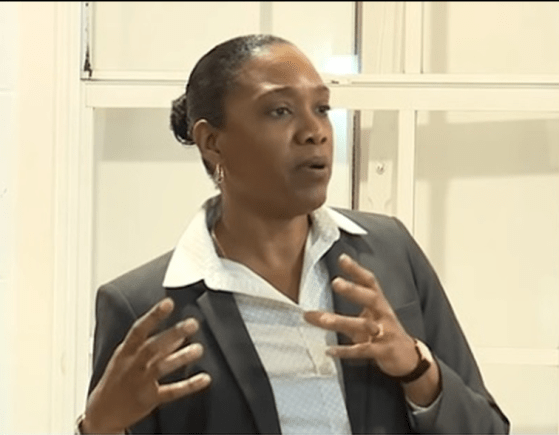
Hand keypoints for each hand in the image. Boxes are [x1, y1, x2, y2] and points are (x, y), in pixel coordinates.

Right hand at [81, 298, 210, 433]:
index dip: (153, 315)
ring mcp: (140, 383)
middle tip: (192, 323)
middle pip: (152, 347)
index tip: (168, 303)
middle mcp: (133, 365)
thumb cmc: (117, 380)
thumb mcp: (129, 357)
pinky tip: (203, 378)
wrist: (102, 413)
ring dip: (180, 358)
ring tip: (198, 349)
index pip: (138, 329)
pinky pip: (170, 392)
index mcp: (126, 351)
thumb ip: (154, 344)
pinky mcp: (149, 399)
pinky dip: (188, 386)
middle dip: (172, 334)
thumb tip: (177, 334)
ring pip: (161, 368)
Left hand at [304, 253, 419, 376]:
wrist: (408, 357)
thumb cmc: (383, 332)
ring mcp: (385, 333)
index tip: (342, 258)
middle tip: (335, 282)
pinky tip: (330, 350)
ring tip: (322, 319)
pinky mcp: (383, 351)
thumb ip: (343, 315)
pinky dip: (346, 351)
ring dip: (342, 321)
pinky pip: (363, 350)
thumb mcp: (368, 316)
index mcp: (379, 302)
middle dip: (353, 290)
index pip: (369, 282)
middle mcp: (383, 314)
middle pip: (370, 298)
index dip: (357, 270)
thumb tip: (309, 312)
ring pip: (363, 325)